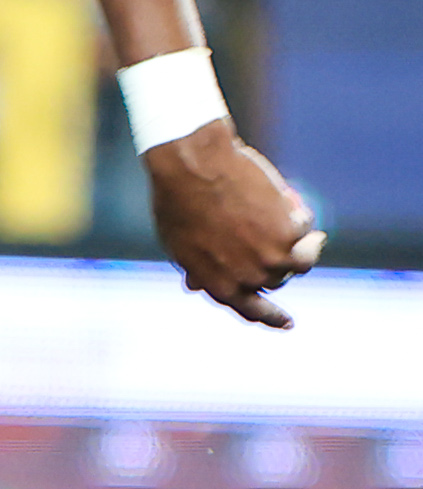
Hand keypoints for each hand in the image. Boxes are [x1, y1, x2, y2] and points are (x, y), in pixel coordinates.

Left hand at [145, 119, 325, 329]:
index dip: (272, 317)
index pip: (252, 311)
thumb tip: (195, 287)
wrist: (194, 166)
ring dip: (308, 245)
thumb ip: (198, 268)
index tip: (288, 323)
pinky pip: (305, 226)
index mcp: (219, 286)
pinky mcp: (291, 234)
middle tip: (282, 242)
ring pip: (302, 259)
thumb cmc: (179, 199)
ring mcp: (272, 258)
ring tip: (309, 233)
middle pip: (277, 280)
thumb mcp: (180, 245)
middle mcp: (248, 279)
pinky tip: (288, 198)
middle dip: (280, 263)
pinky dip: (299, 213)